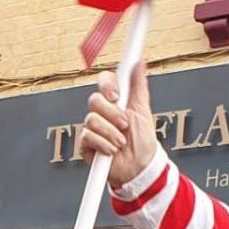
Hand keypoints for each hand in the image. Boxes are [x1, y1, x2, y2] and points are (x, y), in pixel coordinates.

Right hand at [79, 63, 157, 188]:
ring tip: (122, 142)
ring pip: (92, 120)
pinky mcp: (86, 143)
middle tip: (125, 124)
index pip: (104, 81)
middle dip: (113, 114)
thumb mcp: (143, 109)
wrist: (139, 167)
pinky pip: (88, 137)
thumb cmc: (142, 139)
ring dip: (111, 133)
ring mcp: (93, 127)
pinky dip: (103, 144)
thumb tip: (139, 62)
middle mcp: (102, 111)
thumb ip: (138, 85)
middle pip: (94, 100)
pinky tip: (112, 150)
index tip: (117, 95)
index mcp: (115, 99)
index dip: (107, 85)